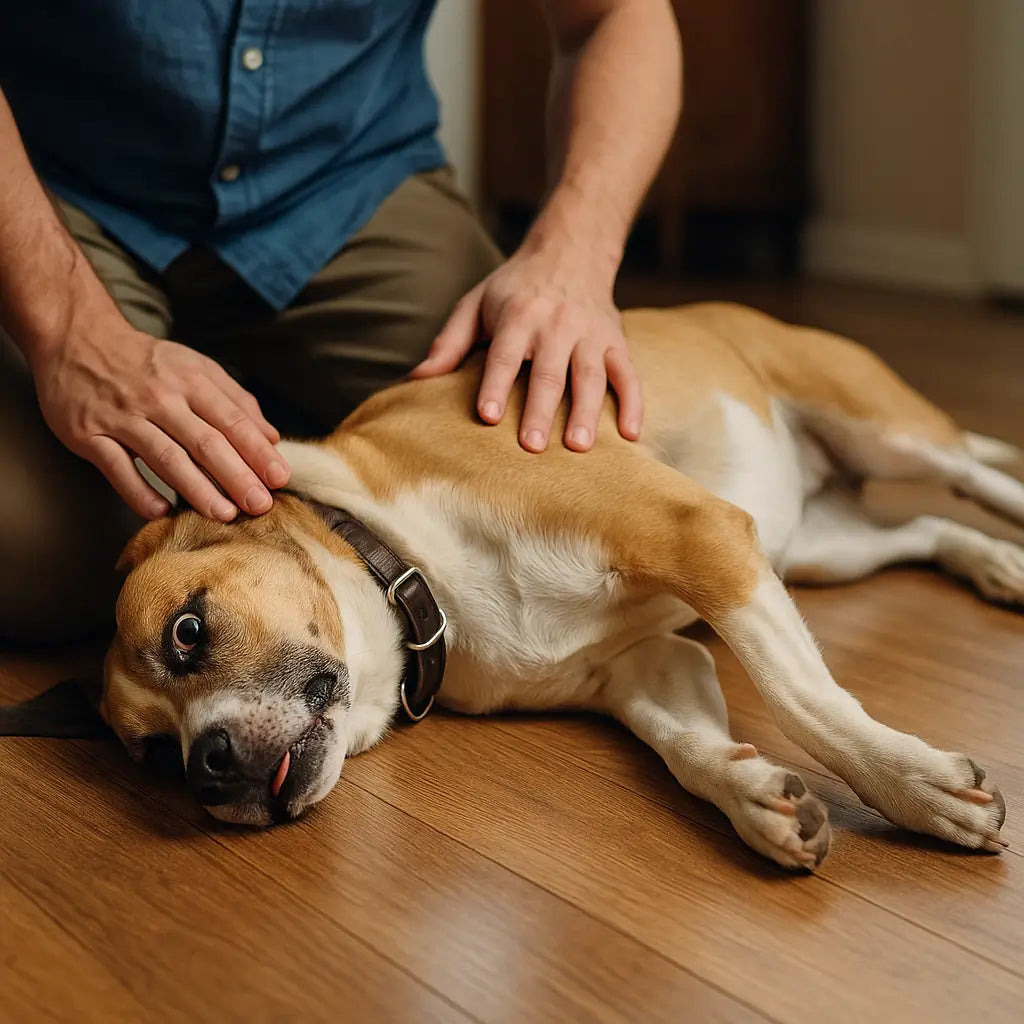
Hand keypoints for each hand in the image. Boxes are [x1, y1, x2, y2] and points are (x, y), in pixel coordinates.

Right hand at [31, 316, 288, 521]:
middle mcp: (160, 398)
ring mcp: (123, 417)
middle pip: (205, 442)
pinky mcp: (89, 434)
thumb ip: (236, 402)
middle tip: (260, 505)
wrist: (77, 337)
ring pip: (166, 457)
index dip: (257, 452)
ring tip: (224, 514)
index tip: (279, 478)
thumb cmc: (148, 361)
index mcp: (191, 381)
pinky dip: (139, 492)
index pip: (232, 421)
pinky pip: (117, 468)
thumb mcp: (196, 368)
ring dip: (197, 489)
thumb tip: (271, 438)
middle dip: (237, 476)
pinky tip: (162, 511)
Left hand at [411, 249, 642, 452]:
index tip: (488, 416)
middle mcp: (557, 325)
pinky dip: (634, 404)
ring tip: (578, 447)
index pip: (505, 355)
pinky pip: (629, 375)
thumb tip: (416, 379)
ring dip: (586, 412)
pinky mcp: (616, 342)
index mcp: (518, 316)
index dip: (496, 384)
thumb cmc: (514, 290)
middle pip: (550, 372)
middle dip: (541, 409)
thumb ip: (449, 343)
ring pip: (592, 377)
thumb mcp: (475, 304)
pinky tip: (631, 435)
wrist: (569, 252)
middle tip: (532, 446)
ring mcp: (591, 335)